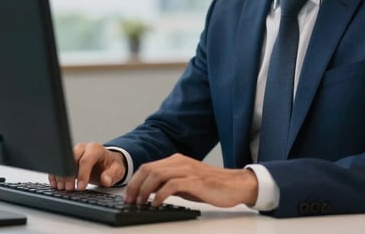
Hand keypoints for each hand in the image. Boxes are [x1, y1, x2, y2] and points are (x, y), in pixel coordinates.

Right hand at [48, 142, 126, 190]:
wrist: (107, 161)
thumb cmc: (111, 165)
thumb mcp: (117, 170)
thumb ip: (112, 175)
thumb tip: (106, 180)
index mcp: (95, 149)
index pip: (86, 159)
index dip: (83, 174)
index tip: (81, 187)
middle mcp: (83, 148)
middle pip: (71, 158)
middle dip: (69, 174)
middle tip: (69, 188)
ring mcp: (74, 152)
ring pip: (63, 161)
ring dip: (60, 175)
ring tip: (61, 187)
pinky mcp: (68, 158)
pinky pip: (59, 164)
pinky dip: (56, 174)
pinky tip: (55, 183)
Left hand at [124, 153, 257, 207]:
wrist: (235, 185)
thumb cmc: (212, 186)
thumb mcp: (186, 184)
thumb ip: (170, 184)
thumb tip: (151, 192)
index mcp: (176, 161)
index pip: (148, 167)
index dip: (135, 181)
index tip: (129, 196)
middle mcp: (180, 162)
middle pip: (148, 169)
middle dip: (135, 186)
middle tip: (130, 201)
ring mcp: (188, 170)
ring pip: (157, 175)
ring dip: (145, 190)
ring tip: (141, 203)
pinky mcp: (195, 180)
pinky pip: (171, 185)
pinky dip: (160, 194)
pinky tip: (156, 204)